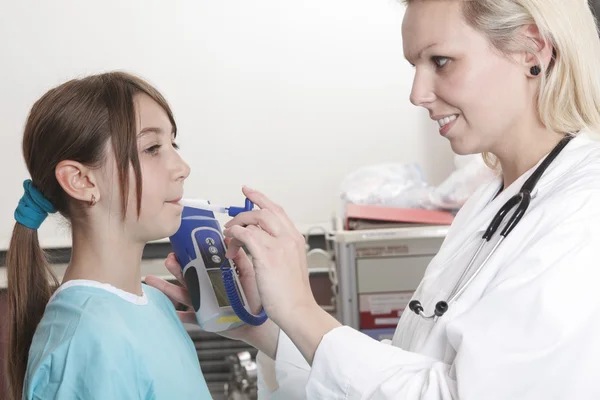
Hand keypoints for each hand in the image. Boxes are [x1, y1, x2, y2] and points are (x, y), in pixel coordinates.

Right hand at [145, 242, 279, 357]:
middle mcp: (206, 289)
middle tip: (169, 260)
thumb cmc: (253, 297)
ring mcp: (203, 304)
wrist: (258, 321)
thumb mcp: (248, 274)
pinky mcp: (204, 319)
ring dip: (168, 288)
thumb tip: (229, 240)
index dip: (188, 256)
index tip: (180, 248)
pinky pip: (189, 317)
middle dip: (176, 268)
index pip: (198, 264)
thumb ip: (240, 258)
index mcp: (214, 277)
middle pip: (187, 277)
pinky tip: (172, 311)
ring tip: (153, 280)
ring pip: (183, 294)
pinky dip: (180, 315)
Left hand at [222, 187, 318, 327]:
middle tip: (231, 217)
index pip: (277, 210)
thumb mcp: (290, 264)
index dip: (261, 198)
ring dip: (237, 225)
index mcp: (295, 238)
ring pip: (254, 220)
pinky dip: (235, 236)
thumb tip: (261, 243)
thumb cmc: (293, 293)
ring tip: (229, 236)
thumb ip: (279, 250)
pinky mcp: (267, 256)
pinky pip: (246, 235)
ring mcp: (279, 245)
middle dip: (244, 210)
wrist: (298, 309)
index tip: (249, 191)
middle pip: (265, 210)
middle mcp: (289, 238)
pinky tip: (230, 243)